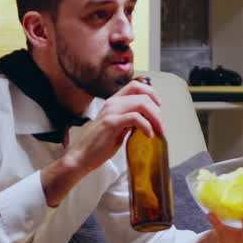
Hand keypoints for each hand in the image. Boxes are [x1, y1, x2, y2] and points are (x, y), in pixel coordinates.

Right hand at [41, 79, 162, 205]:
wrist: (82, 156)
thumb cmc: (99, 144)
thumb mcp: (118, 127)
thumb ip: (129, 119)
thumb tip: (147, 119)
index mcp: (113, 101)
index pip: (136, 85)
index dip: (151, 93)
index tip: (159, 107)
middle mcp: (112, 102)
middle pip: (142, 95)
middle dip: (157, 110)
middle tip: (161, 125)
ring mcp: (111, 111)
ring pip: (141, 103)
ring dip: (155, 117)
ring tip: (157, 130)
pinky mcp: (111, 123)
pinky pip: (135, 118)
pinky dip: (146, 126)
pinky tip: (148, 135)